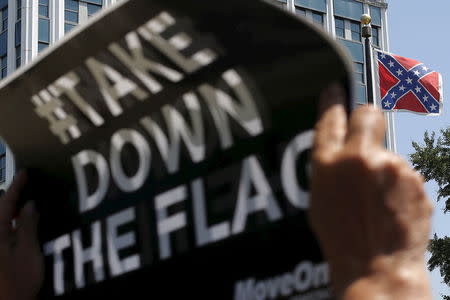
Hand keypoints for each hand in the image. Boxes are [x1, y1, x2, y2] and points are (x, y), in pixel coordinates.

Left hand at [0, 171, 42, 299]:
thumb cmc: (17, 280)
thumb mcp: (28, 251)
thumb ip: (29, 225)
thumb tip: (30, 204)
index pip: (5, 202)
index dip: (17, 186)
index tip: (25, 172)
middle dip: (10, 199)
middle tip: (27, 191)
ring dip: (11, 214)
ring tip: (25, 209)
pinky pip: (1, 233)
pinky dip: (10, 226)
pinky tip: (20, 229)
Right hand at [309, 84, 432, 298]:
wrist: (378, 267)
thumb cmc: (342, 239)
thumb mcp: (319, 200)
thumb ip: (327, 168)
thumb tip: (337, 149)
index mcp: (328, 163)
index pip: (330, 118)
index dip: (333, 100)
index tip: (335, 89)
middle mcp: (358, 157)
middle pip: (367, 113)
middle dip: (367, 116)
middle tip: (367, 127)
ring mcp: (390, 166)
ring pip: (388, 150)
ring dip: (384, 166)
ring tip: (379, 199)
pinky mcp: (414, 178)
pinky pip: (404, 172)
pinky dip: (399, 184)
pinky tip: (393, 206)